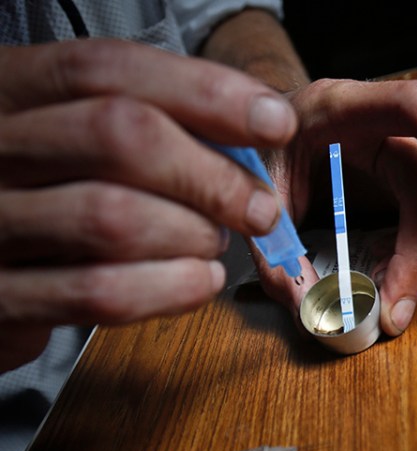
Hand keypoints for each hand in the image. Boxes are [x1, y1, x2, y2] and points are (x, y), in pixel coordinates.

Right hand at [0, 39, 297, 370]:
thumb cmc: (44, 191)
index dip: (205, 93)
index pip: (109, 70)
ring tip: (213, 242)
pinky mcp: (2, 297)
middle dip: (213, 176)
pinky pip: (100, 293)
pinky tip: (200, 280)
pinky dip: (171, 288)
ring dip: (192, 235)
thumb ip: (148, 128)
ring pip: (114, 218)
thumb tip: (249, 140)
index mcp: (10, 89)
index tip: (274, 121)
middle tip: (258, 207)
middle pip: (120, 136)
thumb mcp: (73, 137)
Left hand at [250, 78, 416, 336]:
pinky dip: (413, 259)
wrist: (253, 131)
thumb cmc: (254, 145)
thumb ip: (273, 243)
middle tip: (396, 306)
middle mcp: (381, 127)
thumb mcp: (253, 187)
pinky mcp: (400, 182)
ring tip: (393, 304)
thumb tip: (306, 306)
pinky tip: (392, 283)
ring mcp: (396, 154)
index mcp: (341, 106)